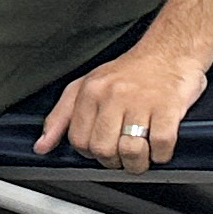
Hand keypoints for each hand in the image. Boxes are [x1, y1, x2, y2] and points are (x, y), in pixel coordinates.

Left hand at [39, 43, 209, 171]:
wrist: (170, 52)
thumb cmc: (131, 73)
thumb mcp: (87, 86)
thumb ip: (61, 117)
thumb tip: (42, 146)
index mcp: (91, 92)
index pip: (79, 140)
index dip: (92, 152)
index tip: (105, 147)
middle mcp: (113, 95)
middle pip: (102, 149)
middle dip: (114, 161)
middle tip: (124, 153)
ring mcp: (141, 101)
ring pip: (129, 151)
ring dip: (138, 162)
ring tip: (143, 153)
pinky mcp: (168, 107)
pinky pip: (160, 145)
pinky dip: (161, 154)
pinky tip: (160, 145)